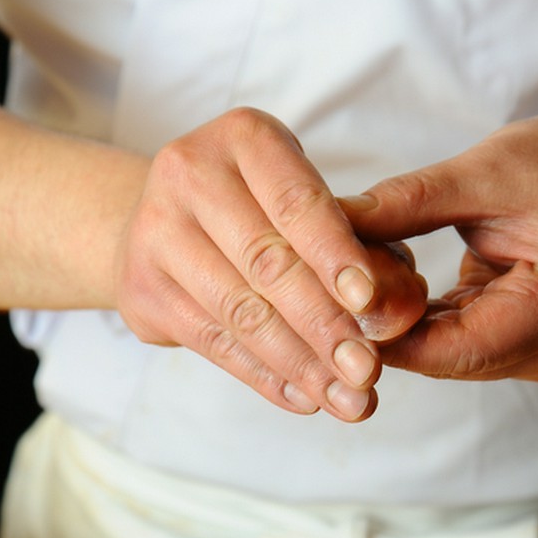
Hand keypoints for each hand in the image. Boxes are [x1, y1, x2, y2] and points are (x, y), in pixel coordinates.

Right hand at [115, 108, 390, 420]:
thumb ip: (363, 249)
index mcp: (243, 137)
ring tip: (349, 401)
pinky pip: (213, 343)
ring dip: (301, 364)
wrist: (164, 222)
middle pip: (267, 261)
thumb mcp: (314, 207)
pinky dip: (266, 377)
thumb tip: (398, 311)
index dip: (336, 255)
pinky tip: (306, 399)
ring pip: (240, 311)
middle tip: (369, 372)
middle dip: (325, 324)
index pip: (296, 202)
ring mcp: (154, 231)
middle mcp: (188, 172)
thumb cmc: (263, 211)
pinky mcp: (139, 288)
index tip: (371, 304)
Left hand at [342, 104, 537, 380]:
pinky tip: (395, 281)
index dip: (383, 331)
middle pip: (445, 359)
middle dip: (385, 324)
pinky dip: (424, 317)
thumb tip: (327, 226)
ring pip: (446, 356)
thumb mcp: (483, 171)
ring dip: (401, 321)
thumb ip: (406, 205)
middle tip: (326, 283)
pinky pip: (460, 343)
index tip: (323, 299)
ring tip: (362, 272)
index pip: (452, 348)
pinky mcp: (532, 348)